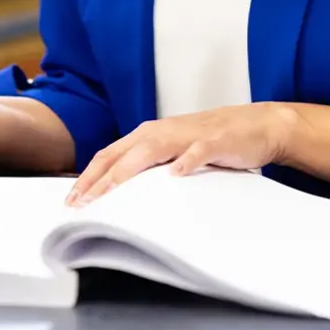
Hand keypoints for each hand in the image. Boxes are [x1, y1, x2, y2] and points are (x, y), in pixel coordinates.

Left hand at [67, 103, 291, 204]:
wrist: (258, 125)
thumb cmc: (213, 142)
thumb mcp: (175, 151)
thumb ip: (151, 166)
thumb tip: (120, 192)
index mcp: (150, 133)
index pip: (110, 154)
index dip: (89, 176)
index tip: (71, 200)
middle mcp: (162, 131)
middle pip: (122, 154)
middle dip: (97, 180)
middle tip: (79, 204)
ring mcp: (187, 135)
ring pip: (149, 151)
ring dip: (126, 172)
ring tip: (108, 194)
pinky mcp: (214, 142)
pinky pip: (196, 151)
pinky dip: (185, 161)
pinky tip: (176, 175)